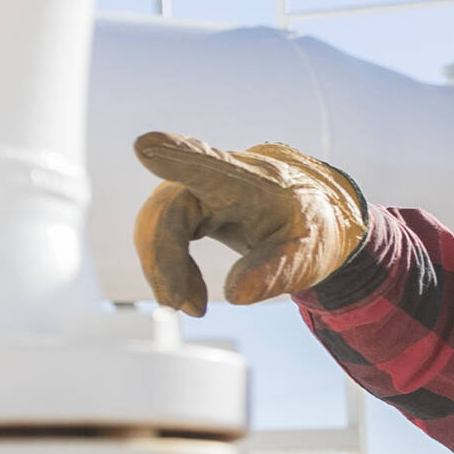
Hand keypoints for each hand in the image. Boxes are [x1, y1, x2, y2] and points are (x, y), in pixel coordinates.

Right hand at [131, 133, 368, 315]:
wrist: (306, 215)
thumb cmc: (308, 228)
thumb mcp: (308, 254)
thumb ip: (277, 271)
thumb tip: (235, 295)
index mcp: (252, 182)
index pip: (211, 167)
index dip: (178, 157)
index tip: (146, 146)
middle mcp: (218, 177)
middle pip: (170, 209)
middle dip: (164, 259)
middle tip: (173, 304)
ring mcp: (197, 188)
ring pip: (158, 223)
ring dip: (164, 269)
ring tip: (193, 307)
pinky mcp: (187, 205)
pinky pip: (162, 234)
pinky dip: (170, 269)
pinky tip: (191, 295)